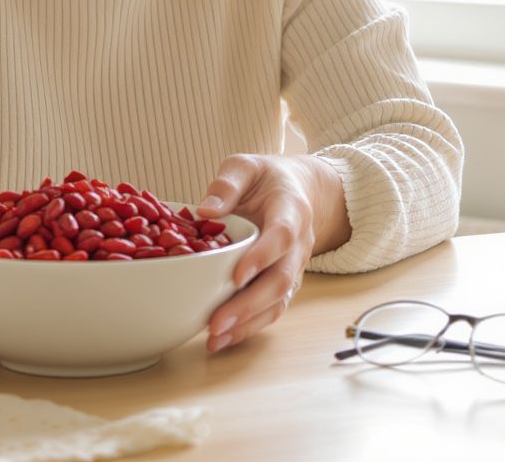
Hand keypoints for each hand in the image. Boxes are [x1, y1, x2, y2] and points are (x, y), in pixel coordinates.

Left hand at [198, 153, 348, 352]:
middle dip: (249, 303)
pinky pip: (273, 309)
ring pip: (279, 301)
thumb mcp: (247, 165)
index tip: (237, 275)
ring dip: (248, 322)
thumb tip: (205, 210)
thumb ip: (228, 182)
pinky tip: (223, 339)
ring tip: (216, 339)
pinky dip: (250, 327)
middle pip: (281, 279)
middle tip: (217, 321)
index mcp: (291, 210)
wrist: (299, 190)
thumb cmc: (267, 178)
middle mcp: (299, 244)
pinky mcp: (284, 283)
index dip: (262, 257)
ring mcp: (294, 266)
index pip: (282, 236)